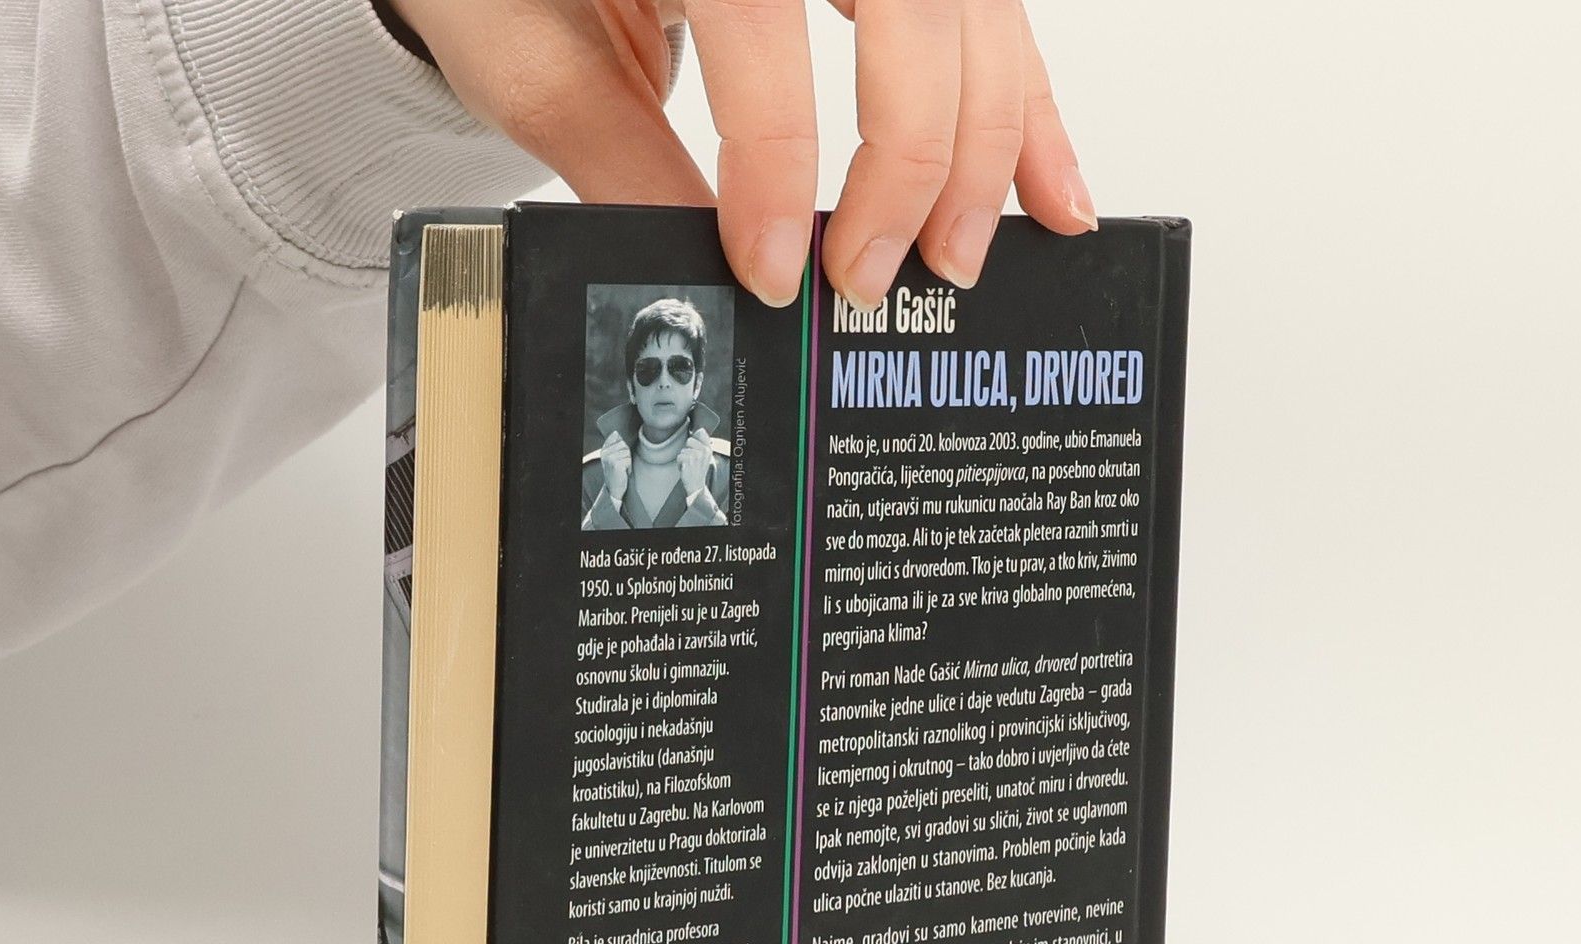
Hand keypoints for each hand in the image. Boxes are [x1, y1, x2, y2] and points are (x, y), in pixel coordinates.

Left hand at [392, 1, 1093, 310]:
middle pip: (908, 2)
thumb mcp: (530, 53)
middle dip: (911, 154)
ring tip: (960, 255)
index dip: (775, 159)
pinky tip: (1049, 187)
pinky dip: (1024, 102)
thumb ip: (618, 158)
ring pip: (970, 8)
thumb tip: (708, 279)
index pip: (760, 20)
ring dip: (987, 140)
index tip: (770, 270)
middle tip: (870, 275)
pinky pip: (987, 11)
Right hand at [599, 429, 631, 502]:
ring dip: (628, 461)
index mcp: (603, 450)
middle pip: (623, 444)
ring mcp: (610, 458)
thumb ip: (614, 445)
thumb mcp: (612, 458)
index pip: (615, 437)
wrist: (614, 490)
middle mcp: (605, 453)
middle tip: (622, 464)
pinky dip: (629, 467)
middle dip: (626, 454)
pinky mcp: (616, 464)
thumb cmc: (616, 473)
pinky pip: (628, 460)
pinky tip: (624, 472)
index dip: (621, 445)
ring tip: (623, 469)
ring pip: (627, 452)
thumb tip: (616, 432)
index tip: (620, 455)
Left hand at [678, 429, 713, 500]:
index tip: (695, 449)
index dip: (695, 440)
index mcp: (708, 449)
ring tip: (689, 465)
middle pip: (689, 440)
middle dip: (687, 450)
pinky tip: (685, 468)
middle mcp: (703, 451)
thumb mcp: (705, 456)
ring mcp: (696, 455)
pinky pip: (679, 456)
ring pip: (683, 450)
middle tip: (691, 460)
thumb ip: (703, 442)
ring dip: (683, 458)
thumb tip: (701, 430)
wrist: (696, 485)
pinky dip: (680, 463)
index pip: (700, 434)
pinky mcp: (688, 460)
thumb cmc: (698, 471)